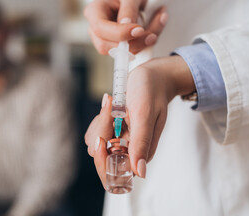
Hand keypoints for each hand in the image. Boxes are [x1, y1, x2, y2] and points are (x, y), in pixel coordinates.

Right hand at [84, 0, 167, 54]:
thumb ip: (129, 8)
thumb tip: (127, 25)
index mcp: (94, 12)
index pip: (101, 29)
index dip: (120, 33)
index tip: (140, 30)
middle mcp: (95, 29)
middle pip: (107, 46)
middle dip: (133, 43)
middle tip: (153, 35)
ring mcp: (105, 40)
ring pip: (119, 53)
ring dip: (141, 45)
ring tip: (157, 29)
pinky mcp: (117, 47)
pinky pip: (129, 52)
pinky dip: (144, 45)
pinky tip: (154, 33)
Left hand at [85, 55, 194, 187]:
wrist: (153, 76)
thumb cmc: (151, 91)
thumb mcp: (145, 114)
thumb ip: (142, 142)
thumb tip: (140, 172)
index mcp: (141, 152)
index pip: (114, 172)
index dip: (103, 160)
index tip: (102, 138)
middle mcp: (130, 150)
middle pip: (100, 156)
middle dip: (101, 133)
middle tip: (111, 111)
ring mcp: (120, 141)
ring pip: (95, 143)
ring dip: (101, 123)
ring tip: (114, 105)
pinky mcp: (113, 131)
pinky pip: (95, 132)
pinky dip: (99, 119)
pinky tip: (111, 106)